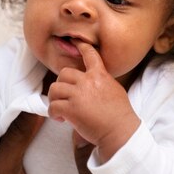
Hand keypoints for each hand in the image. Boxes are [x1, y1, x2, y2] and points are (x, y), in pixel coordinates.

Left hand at [48, 41, 139, 161]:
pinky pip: (53, 106)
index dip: (81, 46)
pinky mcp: (71, 109)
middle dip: (61, 84)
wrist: (120, 131)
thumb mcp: (114, 90)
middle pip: (63, 73)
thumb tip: (92, 81)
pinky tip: (61, 119)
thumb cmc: (120, 115)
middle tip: (64, 96)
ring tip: (60, 108)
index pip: (89, 54)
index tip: (74, 42)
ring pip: (54, 88)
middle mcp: (88, 81)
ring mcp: (78, 95)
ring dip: (54, 99)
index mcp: (100, 75)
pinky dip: (53, 113)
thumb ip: (101, 82)